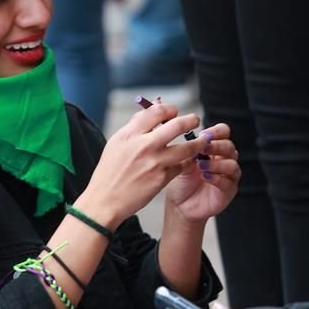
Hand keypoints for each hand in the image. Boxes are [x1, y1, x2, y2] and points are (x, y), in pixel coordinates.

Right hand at [78, 102, 210, 226]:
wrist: (105, 200)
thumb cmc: (110, 171)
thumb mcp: (116, 142)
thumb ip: (135, 125)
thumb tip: (152, 108)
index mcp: (130, 134)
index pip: (156, 111)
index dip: (169, 109)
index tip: (174, 112)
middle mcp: (144, 146)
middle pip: (177, 125)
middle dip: (191, 120)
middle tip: (196, 120)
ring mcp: (155, 163)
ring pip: (187, 147)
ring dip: (198, 142)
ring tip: (203, 141)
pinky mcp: (162, 178)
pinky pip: (182, 166)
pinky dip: (188, 162)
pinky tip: (189, 160)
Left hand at [165, 122, 239, 221]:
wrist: (180, 206)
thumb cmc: (182, 183)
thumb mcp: (182, 163)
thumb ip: (189, 152)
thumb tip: (195, 142)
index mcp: (214, 149)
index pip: (223, 133)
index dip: (216, 131)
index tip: (203, 134)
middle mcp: (224, 160)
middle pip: (229, 146)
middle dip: (216, 146)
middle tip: (203, 148)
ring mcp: (228, 176)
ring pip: (232, 164)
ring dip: (216, 163)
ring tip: (201, 165)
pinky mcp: (228, 191)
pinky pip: (228, 182)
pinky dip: (217, 178)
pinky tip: (206, 177)